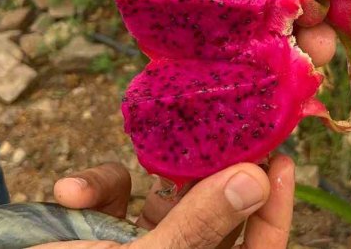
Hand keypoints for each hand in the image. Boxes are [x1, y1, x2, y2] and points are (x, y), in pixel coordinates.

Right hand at [0, 157, 293, 248]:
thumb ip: (196, 225)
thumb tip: (256, 180)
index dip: (274, 212)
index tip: (281, 158)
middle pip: (211, 215)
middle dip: (211, 171)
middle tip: (223, 118)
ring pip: (162, 200)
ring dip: (146, 176)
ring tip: (146, 154)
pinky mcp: (90, 232)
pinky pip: (110, 199)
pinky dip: (93, 186)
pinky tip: (69, 192)